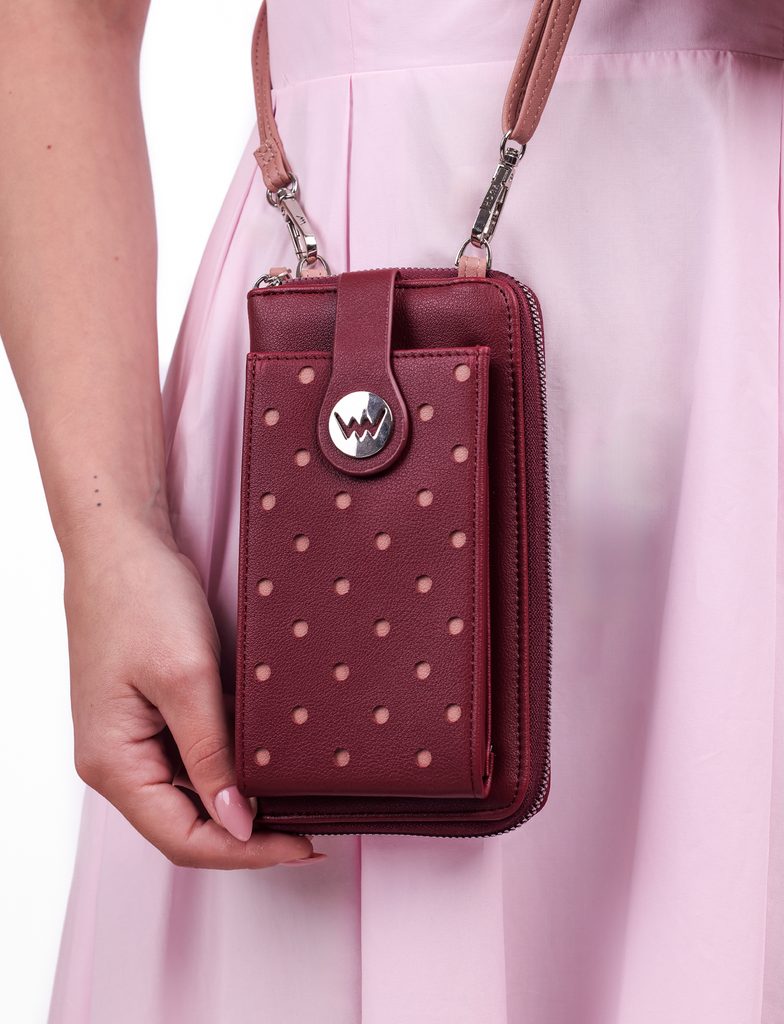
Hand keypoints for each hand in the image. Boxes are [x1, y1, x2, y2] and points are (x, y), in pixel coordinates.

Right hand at [63, 519, 322, 868]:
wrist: (120, 542)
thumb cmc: (140, 598)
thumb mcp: (186, 678)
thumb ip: (211, 756)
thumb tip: (238, 822)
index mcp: (113, 763)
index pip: (182, 839)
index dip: (244, 851)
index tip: (300, 843)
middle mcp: (118, 760)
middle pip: (186, 824)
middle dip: (247, 832)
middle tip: (307, 824)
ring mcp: (134, 737)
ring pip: (192, 793)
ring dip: (241, 798)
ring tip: (295, 795)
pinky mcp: (151, 713)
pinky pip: (193, 756)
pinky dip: (231, 762)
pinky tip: (268, 756)